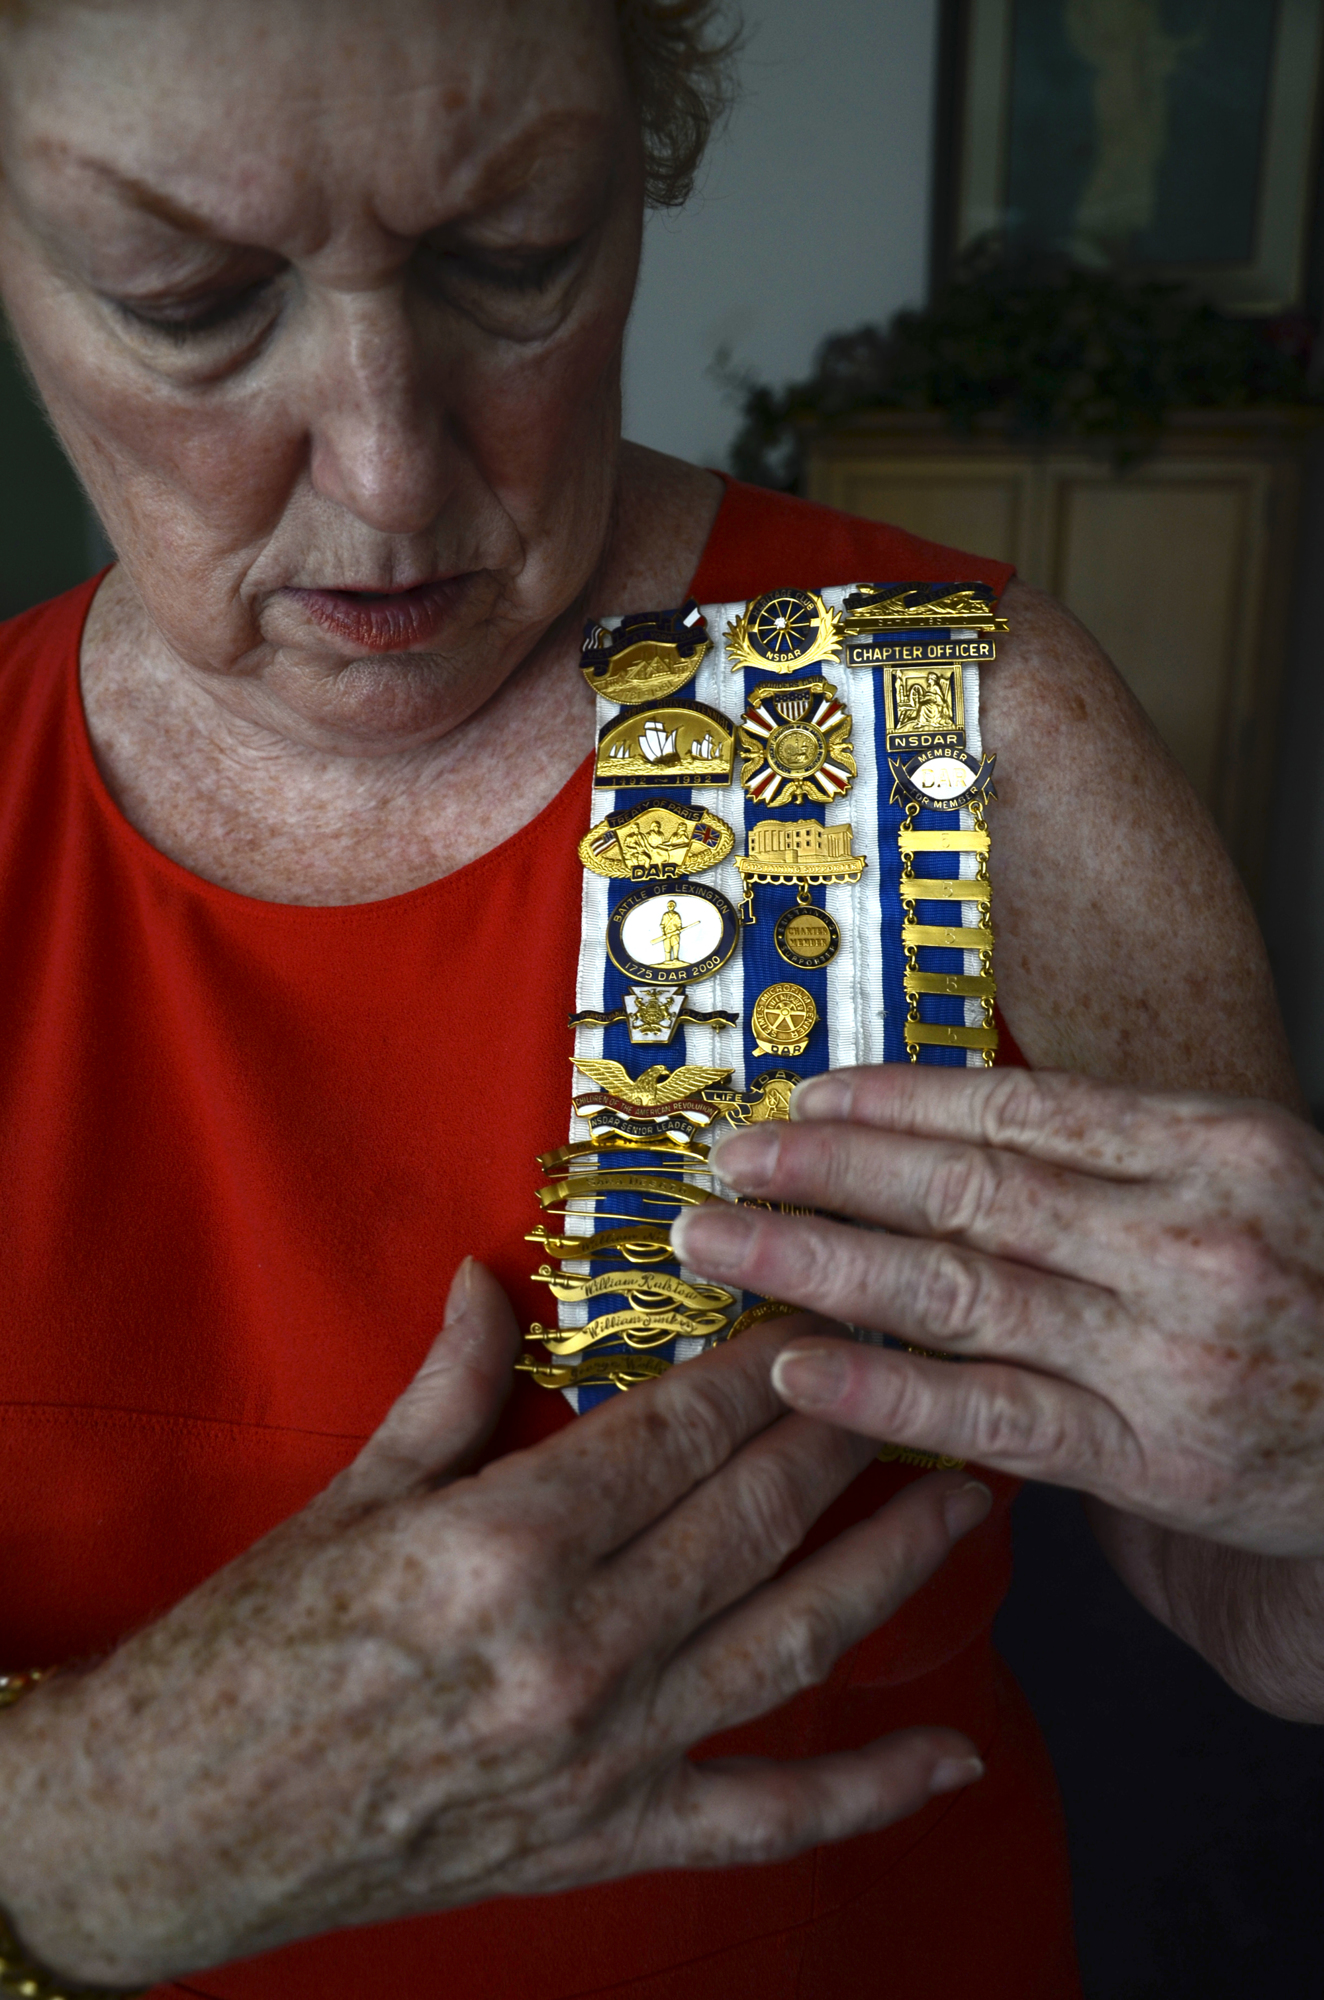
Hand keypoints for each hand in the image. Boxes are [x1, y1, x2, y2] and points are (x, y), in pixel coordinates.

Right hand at [0, 1259, 990, 1988]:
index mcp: (504, 1544)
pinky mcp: (607, 1837)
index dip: (769, 1360)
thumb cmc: (252, 1649)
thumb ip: (449, 1387)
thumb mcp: (347, 1497)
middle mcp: (575, 1648)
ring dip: (894, 1563)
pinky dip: (868, 1795)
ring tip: (972, 1495)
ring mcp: (605, 1754)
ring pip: (794, 1641)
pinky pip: (765, 1819)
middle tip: (923, 1366)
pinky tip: (954, 1758)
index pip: (680, 1428)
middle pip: (756, 1515)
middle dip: (851, 1429)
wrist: (177, 1824)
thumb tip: (495, 1277)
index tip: (830, 1303)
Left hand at [672, 1066, 1323, 1558]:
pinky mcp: (1152, 1458)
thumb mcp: (1248, 1181)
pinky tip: (796, 1367)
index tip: (800, 1098)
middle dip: (826, 1171)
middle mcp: (1190, 1238)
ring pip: (958, 1294)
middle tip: (726, 1164)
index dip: (890, 1100)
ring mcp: (1168, 1352)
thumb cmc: (1313, 1292)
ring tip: (725, 1247)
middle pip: (967, 1189)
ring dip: (820, 1263)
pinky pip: (991, 1417)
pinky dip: (885, 1391)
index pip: (1016, 1108)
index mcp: (1215, 1146)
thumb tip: (943, 1127)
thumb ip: (1116, 1156)